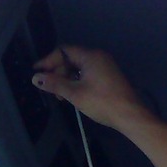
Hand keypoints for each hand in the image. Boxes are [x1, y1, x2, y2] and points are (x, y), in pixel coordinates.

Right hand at [31, 46, 149, 130]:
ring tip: (61, 96)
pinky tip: (74, 95)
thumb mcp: (75, 94)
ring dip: (67, 79)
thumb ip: (55, 84)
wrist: (131, 116)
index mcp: (90, 56)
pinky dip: (78, 82)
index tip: (37, 73)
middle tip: (50, 89)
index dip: (48, 61)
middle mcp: (98, 57)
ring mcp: (105, 67)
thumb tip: (36, 78)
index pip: (63, 51)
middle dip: (58, 72)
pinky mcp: (109, 77)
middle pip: (71, 59)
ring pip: (79, 68)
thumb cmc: (103, 103)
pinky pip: (88, 74)